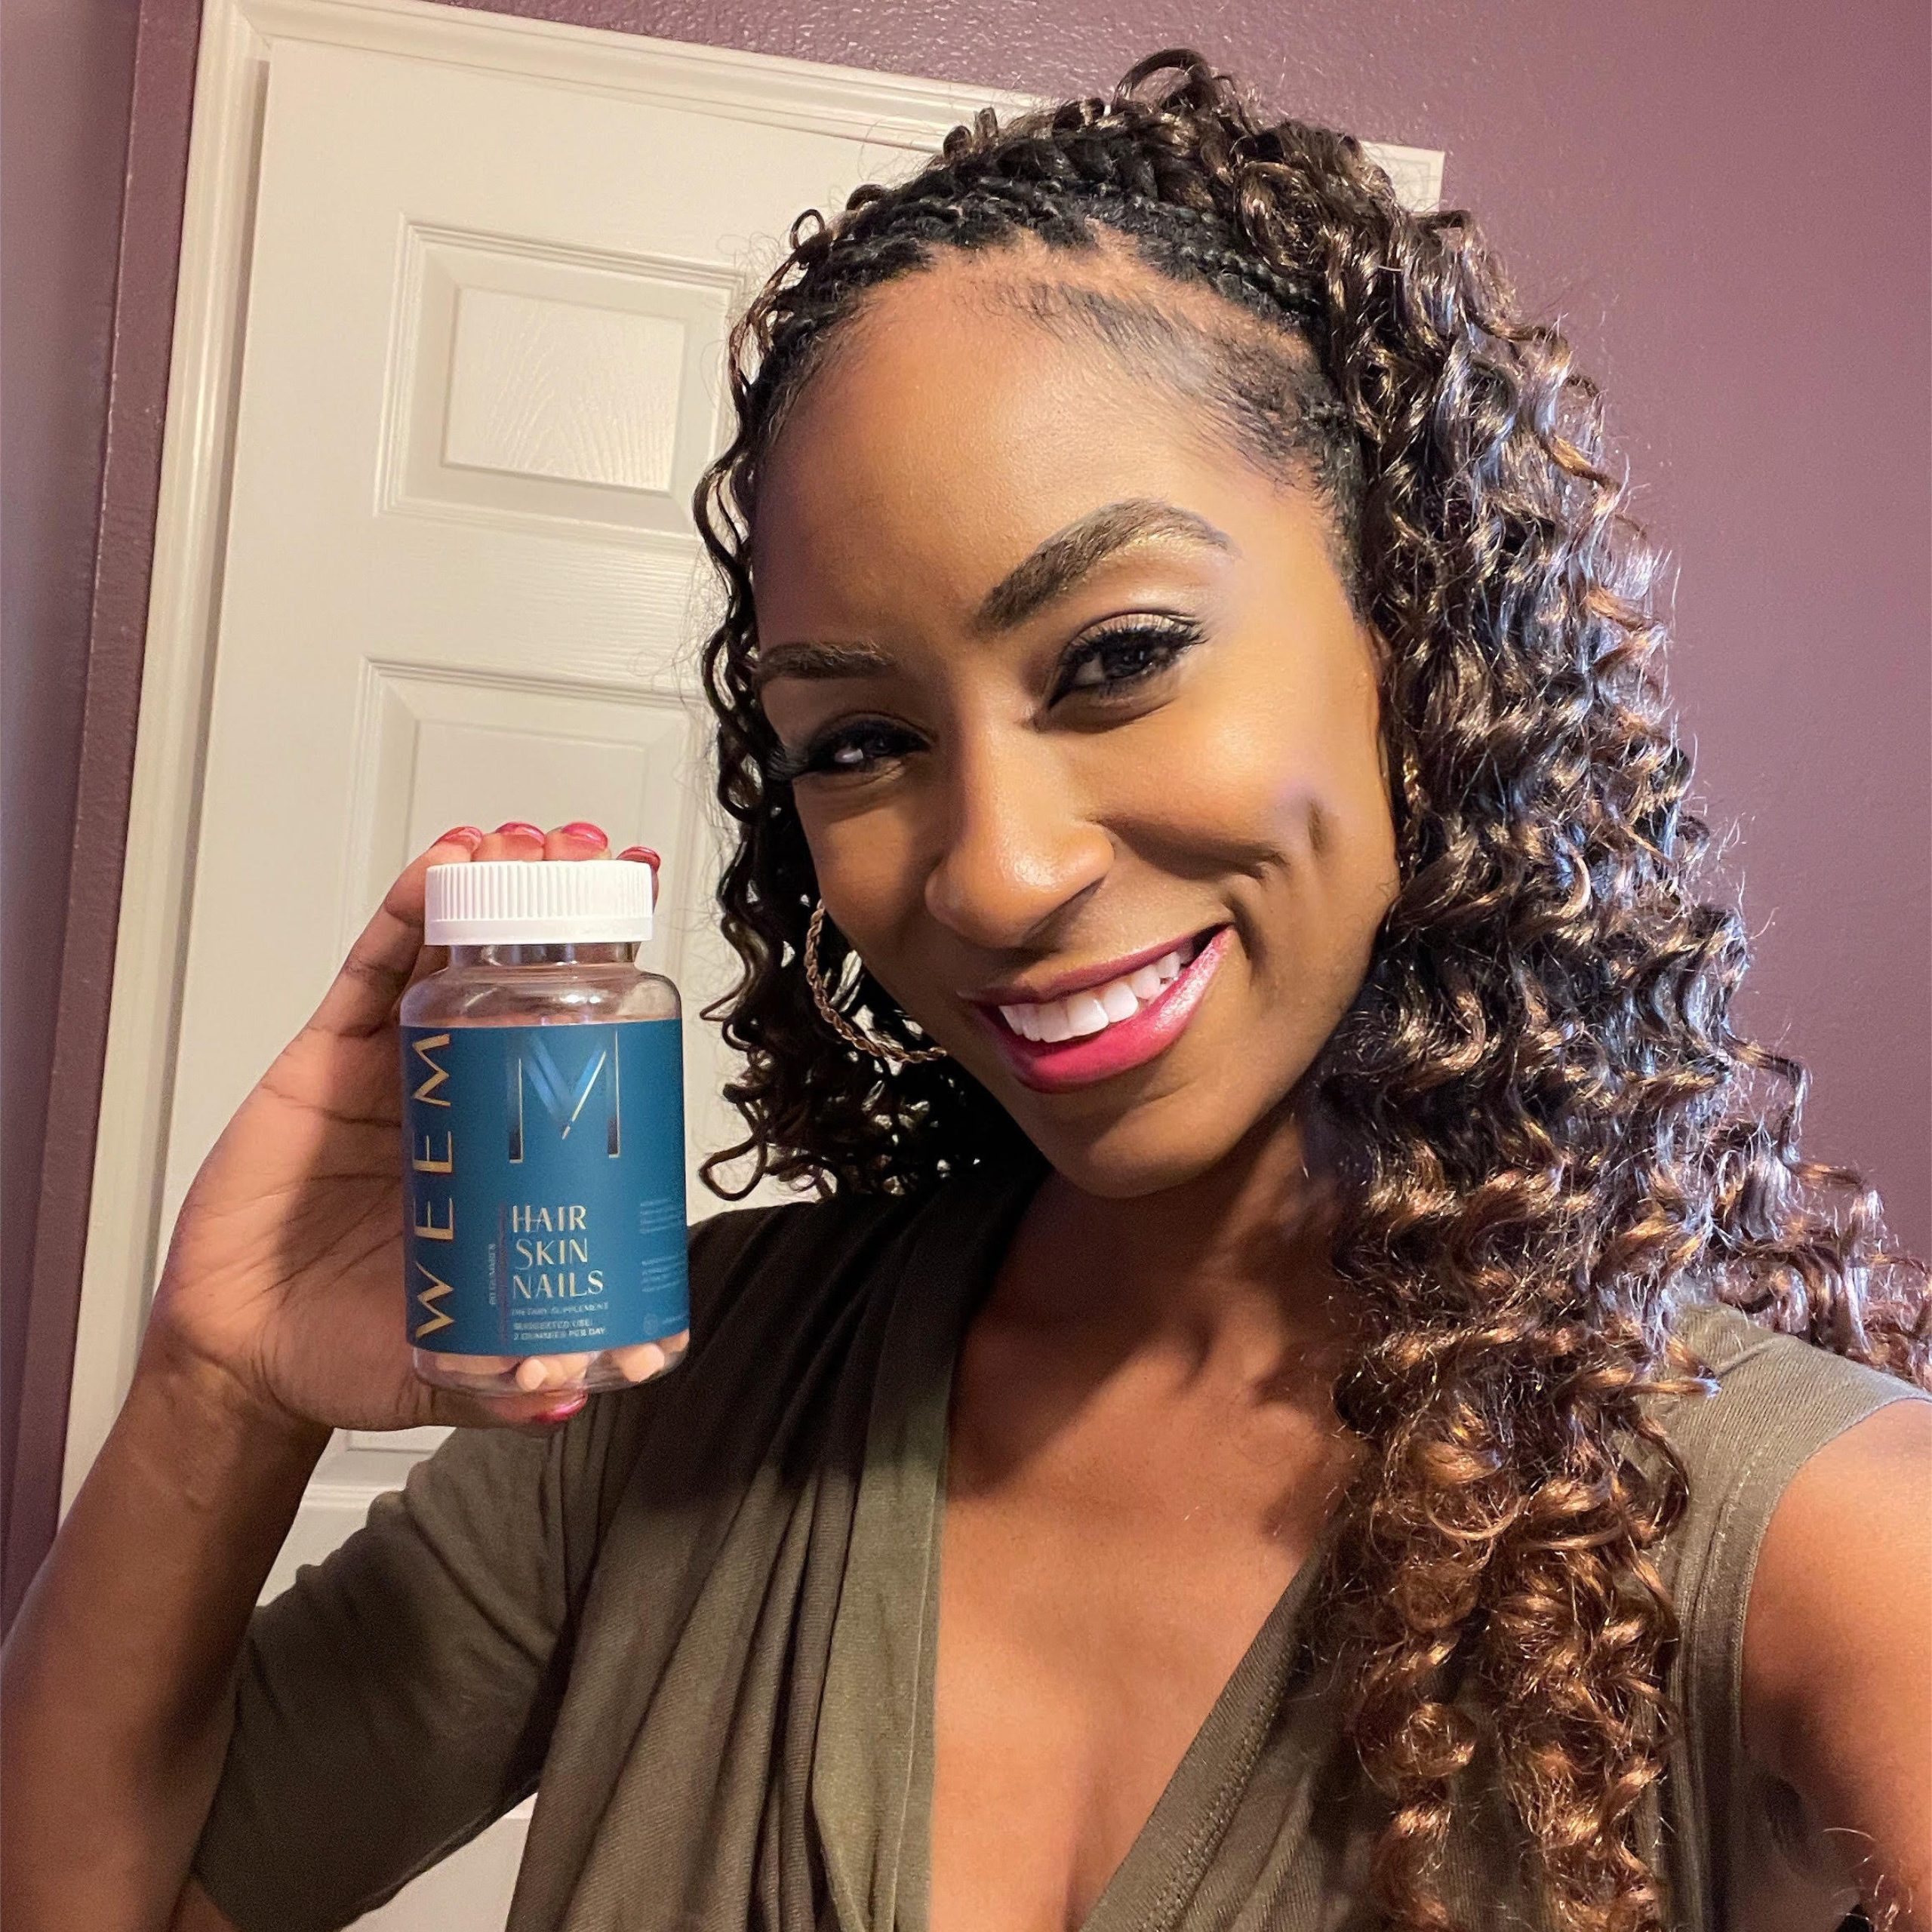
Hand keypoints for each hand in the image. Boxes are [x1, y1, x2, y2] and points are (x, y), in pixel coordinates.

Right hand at [142, 821, 656, 1435]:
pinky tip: (439, 863)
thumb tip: (569, 1390)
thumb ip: (501, 1386)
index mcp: (502, 1147)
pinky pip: (369, 972)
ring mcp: (394, 1071)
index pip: (565, 1048)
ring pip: (446, 956)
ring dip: (487, 887)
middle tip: (596, 859)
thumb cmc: (351, 1347)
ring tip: (528, 838)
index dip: (602, 985)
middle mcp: (458, 1095)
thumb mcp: (444, 1370)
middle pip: (516, 979)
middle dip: (557, 909)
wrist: (241, 1359)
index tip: (643, 926)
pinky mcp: (324, 1060)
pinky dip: (403, 913)